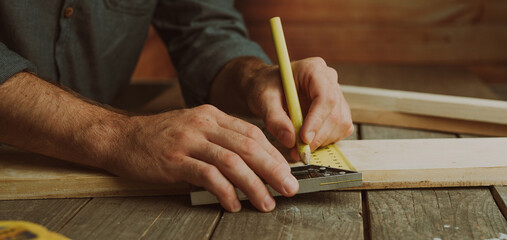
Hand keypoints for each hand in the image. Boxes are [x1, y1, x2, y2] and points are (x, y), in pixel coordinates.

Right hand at [107, 105, 298, 211]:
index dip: (274, 154)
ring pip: (232, 162)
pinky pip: (207, 175)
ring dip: (254, 184)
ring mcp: (189, 140)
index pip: (252, 133)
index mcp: (212, 115)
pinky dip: (224, 191)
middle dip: (274, 169)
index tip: (287, 172)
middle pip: (248, 146)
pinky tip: (232, 203)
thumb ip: (220, 139)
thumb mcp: (194, 128)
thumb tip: (251, 161)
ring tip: (266, 202)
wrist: (121, 137)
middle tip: (289, 188)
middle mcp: (204, 124)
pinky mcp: (174, 159)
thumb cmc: (159, 137)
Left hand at [246, 57, 352, 159]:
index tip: (304, 139)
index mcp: (313, 69)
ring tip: (297, 144)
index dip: (316, 120)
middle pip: (334, 114)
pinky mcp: (339, 110)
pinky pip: (340, 129)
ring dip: (320, 140)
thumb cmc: (265, 87)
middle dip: (317, 137)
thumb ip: (275, 119)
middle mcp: (329, 80)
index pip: (325, 97)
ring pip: (339, 124)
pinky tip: (307, 138)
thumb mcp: (263, 100)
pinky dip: (325, 140)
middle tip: (297, 150)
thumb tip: (290, 140)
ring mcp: (337, 94)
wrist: (268, 87)